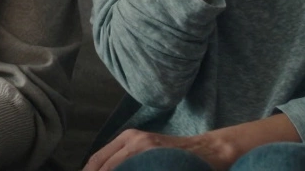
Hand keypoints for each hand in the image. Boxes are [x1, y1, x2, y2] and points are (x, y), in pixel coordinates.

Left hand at [83, 129, 236, 170]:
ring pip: (115, 169)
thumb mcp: (145, 150)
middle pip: (102, 167)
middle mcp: (133, 141)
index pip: (97, 160)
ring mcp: (145, 151)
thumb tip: (101, 170)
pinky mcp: (156, 160)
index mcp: (128, 137)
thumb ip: (125, 160)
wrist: (207, 151)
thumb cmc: (174, 154)